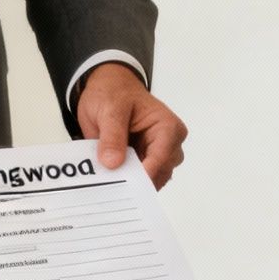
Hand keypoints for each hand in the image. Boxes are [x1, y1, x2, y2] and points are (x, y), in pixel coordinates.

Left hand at [76, 63, 187, 189]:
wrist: (109, 88)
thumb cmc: (114, 93)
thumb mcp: (109, 109)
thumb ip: (112, 136)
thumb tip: (113, 163)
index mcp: (167, 127)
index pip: (161, 158)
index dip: (143, 175)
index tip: (123, 187)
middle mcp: (170, 143)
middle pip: (160, 172)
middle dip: (137, 182)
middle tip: (112, 191)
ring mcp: (159, 154)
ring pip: (152, 180)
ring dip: (132, 184)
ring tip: (110, 186)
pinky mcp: (146, 162)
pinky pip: (141, 180)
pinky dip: (128, 182)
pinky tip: (112, 182)